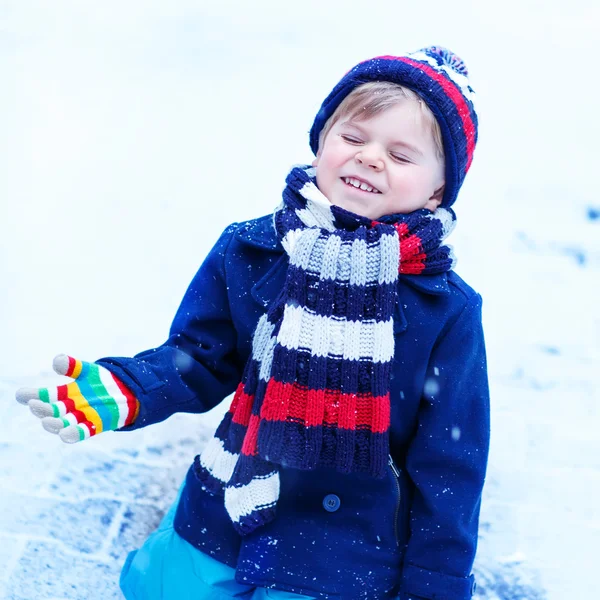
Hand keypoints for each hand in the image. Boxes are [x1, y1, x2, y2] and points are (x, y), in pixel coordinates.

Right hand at [16, 354, 138, 442]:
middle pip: (52, 410)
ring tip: (46, 422)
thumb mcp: (89, 370)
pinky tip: (65, 435)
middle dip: (42, 409)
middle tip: (34, 405)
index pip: (45, 395)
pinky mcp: (95, 426)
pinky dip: (73, 434)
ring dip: (54, 424)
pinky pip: (82, 432)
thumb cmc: (104, 381)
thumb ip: (73, 366)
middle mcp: (70, 408)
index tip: (20, 394)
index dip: (32, 395)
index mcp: (66, 394)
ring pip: (63, 423)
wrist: (129, 391)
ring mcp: (82, 418)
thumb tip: (57, 360)